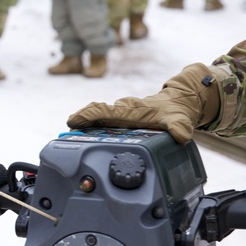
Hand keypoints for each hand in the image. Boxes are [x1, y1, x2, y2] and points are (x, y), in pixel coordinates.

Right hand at [67, 62, 220, 143]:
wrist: (179, 102)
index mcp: (130, 110)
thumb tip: (179, 136)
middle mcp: (121, 111)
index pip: (104, 110)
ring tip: (71, 142)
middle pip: (95, 113)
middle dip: (80, 121)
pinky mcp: (120, 120)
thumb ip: (180, 127)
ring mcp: (120, 115)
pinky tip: (85, 143)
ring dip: (84, 127)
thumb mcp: (180, 119)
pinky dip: (91, 130)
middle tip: (65, 134)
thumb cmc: (175, 110)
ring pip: (98, 118)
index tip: (72, 122)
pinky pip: (102, 123)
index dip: (87, 116)